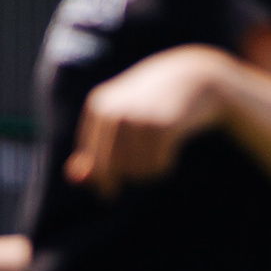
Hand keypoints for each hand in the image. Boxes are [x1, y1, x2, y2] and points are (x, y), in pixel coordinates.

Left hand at [64, 45, 233, 198]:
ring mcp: (136, 117)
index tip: (110, 193)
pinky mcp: (161, 125)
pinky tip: (170, 157)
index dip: (102, 181)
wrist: (197, 76)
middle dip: (123, 178)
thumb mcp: (122, 124)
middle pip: (108, 169)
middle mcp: (113, 110)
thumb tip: (73, 178)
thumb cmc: (154, 105)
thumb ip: (95, 153)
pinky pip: (154, 167)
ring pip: (133, 170)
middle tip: (140, 174)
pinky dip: (163, 168)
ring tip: (159, 157)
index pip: (91, 160)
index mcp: (98, 107)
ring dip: (147, 173)